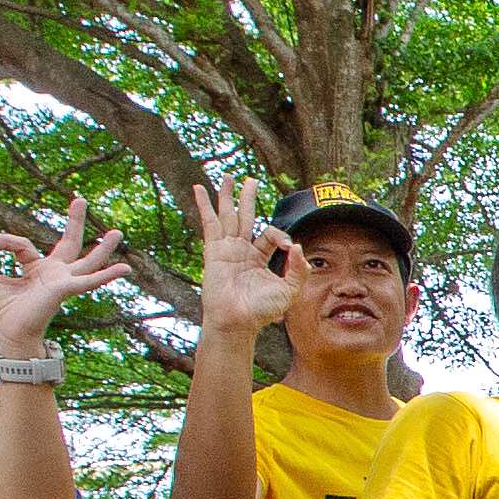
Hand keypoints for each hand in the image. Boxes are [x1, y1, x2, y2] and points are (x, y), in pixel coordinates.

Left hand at [0, 193, 141, 360]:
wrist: (7, 335)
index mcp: (35, 268)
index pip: (21, 243)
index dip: (2, 241)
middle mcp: (53, 273)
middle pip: (69, 244)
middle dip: (75, 222)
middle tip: (79, 200)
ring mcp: (62, 282)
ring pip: (86, 261)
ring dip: (102, 248)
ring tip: (117, 232)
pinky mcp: (64, 289)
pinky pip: (88, 281)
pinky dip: (106, 276)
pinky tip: (125, 269)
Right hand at [189, 173, 298, 342]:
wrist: (237, 321)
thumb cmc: (261, 311)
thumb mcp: (289, 291)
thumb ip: (298, 270)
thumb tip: (299, 246)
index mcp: (260, 258)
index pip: (270, 234)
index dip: (281, 235)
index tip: (290, 246)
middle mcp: (242, 251)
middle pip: (246, 217)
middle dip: (248, 198)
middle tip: (251, 180)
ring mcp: (227, 249)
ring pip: (228, 216)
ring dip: (228, 196)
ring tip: (229, 176)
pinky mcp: (213, 250)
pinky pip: (209, 223)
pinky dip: (204, 205)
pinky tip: (199, 189)